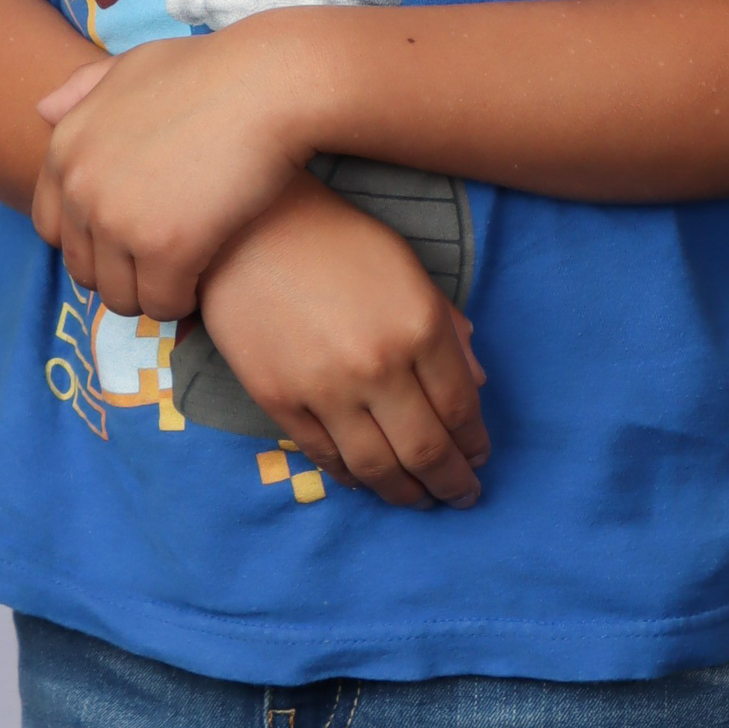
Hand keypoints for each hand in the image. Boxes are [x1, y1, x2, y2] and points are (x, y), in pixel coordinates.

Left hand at [30, 25, 310, 318]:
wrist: (268, 83)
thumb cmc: (210, 69)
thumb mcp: (134, 65)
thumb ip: (84, 89)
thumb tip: (42, 111)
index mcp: (67, 148)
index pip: (52, 229)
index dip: (90, 241)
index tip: (129, 237)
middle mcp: (81, 187)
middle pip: (83, 270)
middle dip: (120, 273)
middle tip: (162, 262)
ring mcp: (119, 220)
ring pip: (120, 296)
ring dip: (150, 293)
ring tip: (183, 276)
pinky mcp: (165, 248)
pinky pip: (162, 303)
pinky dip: (183, 300)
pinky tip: (206, 278)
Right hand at [196, 175, 489, 508]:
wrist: (249, 227)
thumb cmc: (337, 240)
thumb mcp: (408, 269)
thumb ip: (446, 327)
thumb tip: (476, 385)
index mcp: (418, 325)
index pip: (460, 409)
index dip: (474, 443)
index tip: (479, 456)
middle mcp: (378, 365)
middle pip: (426, 450)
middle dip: (451, 482)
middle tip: (461, 495)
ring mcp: (325, 388)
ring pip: (376, 466)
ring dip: (405, 493)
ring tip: (420, 500)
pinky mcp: (279, 401)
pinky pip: (324, 456)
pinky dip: (351, 478)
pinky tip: (367, 481)